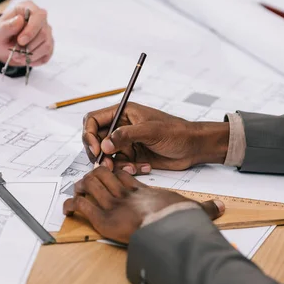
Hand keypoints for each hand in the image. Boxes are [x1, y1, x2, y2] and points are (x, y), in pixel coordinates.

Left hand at [0, 0, 53, 66]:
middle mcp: (40, 19)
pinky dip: (35, 60)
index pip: (38, 15)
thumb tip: (20, 20)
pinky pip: (46, 55)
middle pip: (44, 33)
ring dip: (31, 55)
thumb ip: (7, 26)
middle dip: (29, 47)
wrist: (3, 48)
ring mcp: (46, 32)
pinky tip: (25, 59)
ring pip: (46, 45)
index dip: (31, 30)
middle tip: (16, 53)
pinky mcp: (48, 45)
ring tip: (18, 57)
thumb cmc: (1, 36)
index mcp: (28, 8)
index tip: (20, 41)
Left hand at [63, 167, 224, 243]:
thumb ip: (206, 207)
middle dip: (92, 177)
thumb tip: (221, 206)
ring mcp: (113, 204)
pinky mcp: (103, 217)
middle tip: (87, 183)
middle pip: (102, 174)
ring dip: (81, 187)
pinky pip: (81, 205)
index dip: (113, 173)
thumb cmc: (180, 217)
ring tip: (76, 192)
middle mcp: (125, 194)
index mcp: (142, 190)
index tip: (108, 175)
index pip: (122, 174)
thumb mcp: (194, 209)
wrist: (172, 225)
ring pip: (89, 185)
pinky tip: (67, 209)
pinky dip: (71, 206)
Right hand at [82, 102, 229, 173]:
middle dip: (100, 154)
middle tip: (107, 165)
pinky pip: (120, 165)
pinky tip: (144, 167)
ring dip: (115, 165)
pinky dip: (128, 169)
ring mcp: (126, 143)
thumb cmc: (176, 132)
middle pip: (95, 140)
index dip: (89, 135)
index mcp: (122, 113)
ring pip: (106, 156)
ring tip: (132, 167)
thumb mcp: (151, 131)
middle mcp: (121, 127)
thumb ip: (126, 136)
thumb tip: (104, 145)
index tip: (96, 149)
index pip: (92, 120)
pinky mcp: (132, 157)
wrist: (194, 147)